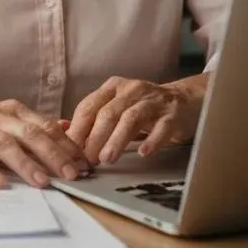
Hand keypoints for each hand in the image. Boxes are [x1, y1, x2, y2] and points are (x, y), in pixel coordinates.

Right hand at [0, 99, 91, 189]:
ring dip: (26, 164)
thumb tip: (67, 129)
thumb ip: (33, 124)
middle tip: (73, 175)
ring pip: (6, 146)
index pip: (45, 126)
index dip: (66, 145)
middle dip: (54, 155)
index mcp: (12, 111)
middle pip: (31, 135)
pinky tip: (1, 185)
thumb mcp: (4, 117)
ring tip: (43, 182)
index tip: (85, 163)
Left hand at [67, 75, 207, 164]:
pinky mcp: (173, 114)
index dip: (78, 129)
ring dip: (117, 139)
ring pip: (131, 118)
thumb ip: (93, 119)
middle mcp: (132, 90)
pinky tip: (143, 152)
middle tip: (87, 159)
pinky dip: (152, 140)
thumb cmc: (144, 108)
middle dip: (95, 137)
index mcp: (113, 87)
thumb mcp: (117, 107)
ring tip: (107, 158)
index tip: (70, 150)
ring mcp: (154, 101)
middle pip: (108, 112)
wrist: (186, 101)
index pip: (89, 106)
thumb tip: (62, 130)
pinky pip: (162, 126)